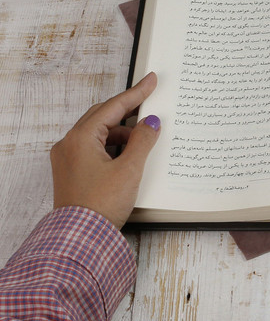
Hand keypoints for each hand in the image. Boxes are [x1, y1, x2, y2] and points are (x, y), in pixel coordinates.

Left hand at [50, 73, 160, 229]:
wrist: (80, 239)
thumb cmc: (100, 205)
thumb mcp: (129, 169)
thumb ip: (143, 140)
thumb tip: (151, 123)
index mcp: (80, 138)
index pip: (113, 107)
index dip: (136, 93)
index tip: (150, 81)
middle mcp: (69, 144)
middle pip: (103, 116)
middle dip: (128, 110)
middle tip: (150, 100)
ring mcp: (68, 158)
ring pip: (99, 133)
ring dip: (122, 132)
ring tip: (144, 137)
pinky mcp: (72, 172)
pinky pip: (94, 147)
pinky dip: (113, 146)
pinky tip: (129, 153)